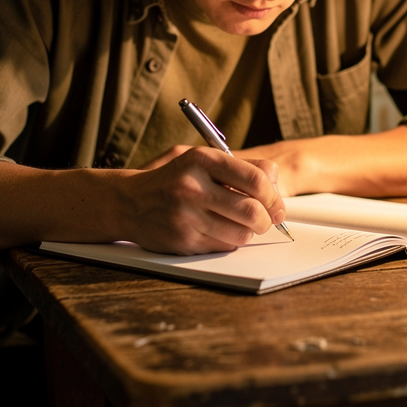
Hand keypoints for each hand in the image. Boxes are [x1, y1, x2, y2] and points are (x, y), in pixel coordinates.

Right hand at [122, 146, 286, 255]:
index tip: (276, 204)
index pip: (255, 180)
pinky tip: (218, 230)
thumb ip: (242, 166)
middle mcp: (193, 187)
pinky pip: (223, 246)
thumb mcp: (204, 160)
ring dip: (249, 232)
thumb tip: (275, 181)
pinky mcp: (183, 240)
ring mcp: (186, 216)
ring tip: (240, 224)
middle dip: (267, 220)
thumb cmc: (175, 179)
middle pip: (253, 212)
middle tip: (266, 220)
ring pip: (241, 234)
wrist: (130, 202)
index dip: (273, 196)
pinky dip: (229, 241)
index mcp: (201, 160)